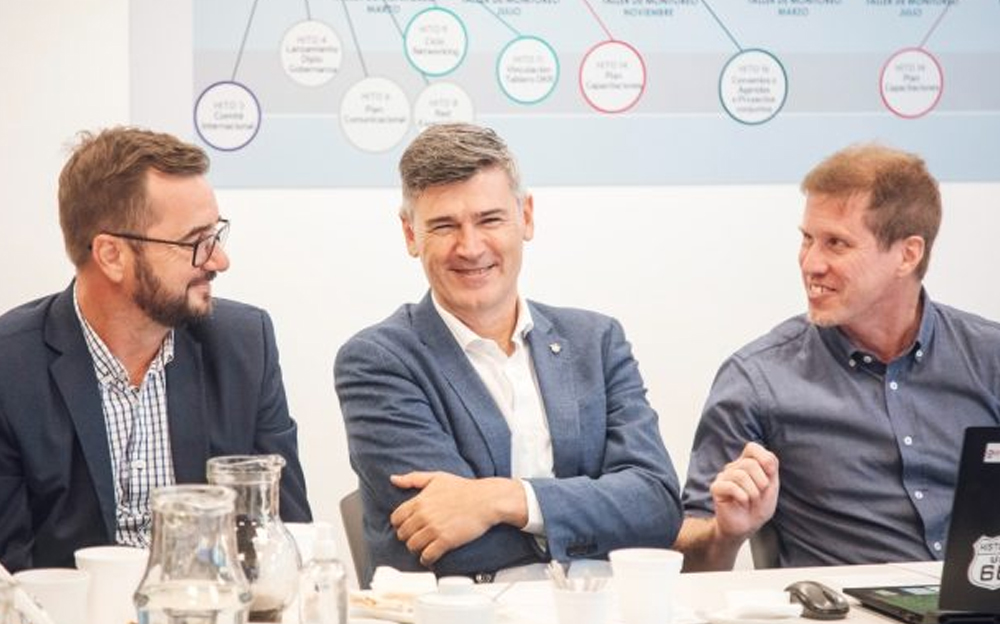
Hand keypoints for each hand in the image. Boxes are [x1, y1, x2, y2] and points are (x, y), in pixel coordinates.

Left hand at [389, 471, 525, 566]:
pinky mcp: (445, 541)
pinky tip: (430, 556)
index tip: (405, 526)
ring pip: (412, 546)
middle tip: (415, 537)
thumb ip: (413, 478)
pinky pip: (427, 556)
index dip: (399, 523)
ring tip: (423, 546)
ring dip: (416, 548)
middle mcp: (424, 515)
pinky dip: (426, 558)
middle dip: (408, 536)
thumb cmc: (464, 488)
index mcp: (420, 501)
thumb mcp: (437, 477)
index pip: (396, 517)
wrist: (486, 500)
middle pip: (403, 534)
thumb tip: (394, 479)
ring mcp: (434, 529)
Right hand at [709, 442, 779, 540]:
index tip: (770, 474)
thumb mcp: (772, 485)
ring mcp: (724, 477)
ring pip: (741, 475)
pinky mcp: (716, 488)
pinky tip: (742, 503)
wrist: (747, 526)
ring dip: (753, 493)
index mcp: (747, 462)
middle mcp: (734, 467)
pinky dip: (743, 498)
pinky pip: (731, 487)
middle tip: (759, 495)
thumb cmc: (759, 505)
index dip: (764, 458)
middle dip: (761, 483)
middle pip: (750, 463)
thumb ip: (771, 467)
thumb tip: (767, 458)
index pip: (752, 447)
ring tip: (751, 501)